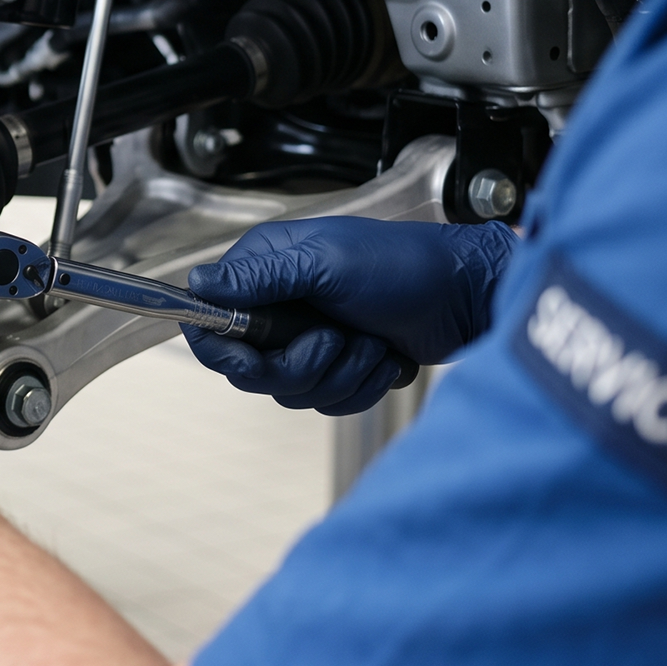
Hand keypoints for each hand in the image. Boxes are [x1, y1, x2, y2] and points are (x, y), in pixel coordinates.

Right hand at [181, 217, 514, 414]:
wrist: (469, 296)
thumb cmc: (404, 265)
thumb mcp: (327, 264)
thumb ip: (260, 277)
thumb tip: (198, 281)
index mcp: (265, 270)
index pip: (210, 320)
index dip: (224, 351)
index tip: (255, 362)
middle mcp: (279, 305)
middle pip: (251, 370)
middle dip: (299, 367)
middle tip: (335, 340)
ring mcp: (309, 337)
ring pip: (292, 392)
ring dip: (341, 375)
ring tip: (372, 342)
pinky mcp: (339, 365)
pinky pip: (328, 401)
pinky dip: (362, 386)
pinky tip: (385, 357)